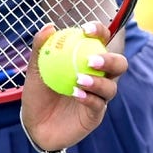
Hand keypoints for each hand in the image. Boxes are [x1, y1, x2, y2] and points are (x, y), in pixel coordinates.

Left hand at [20, 22, 128, 152]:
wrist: (34, 125)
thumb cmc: (37, 94)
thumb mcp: (35, 70)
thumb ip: (40, 48)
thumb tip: (49, 26)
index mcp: (87, 60)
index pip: (101, 41)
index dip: (99, 31)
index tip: (85, 30)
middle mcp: (99, 76)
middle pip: (119, 64)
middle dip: (110, 59)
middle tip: (91, 60)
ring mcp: (99, 97)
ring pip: (111, 86)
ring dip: (98, 82)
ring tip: (79, 79)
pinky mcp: (95, 115)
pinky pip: (99, 105)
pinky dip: (89, 98)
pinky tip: (76, 94)